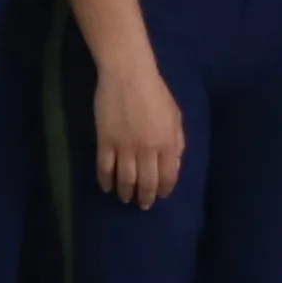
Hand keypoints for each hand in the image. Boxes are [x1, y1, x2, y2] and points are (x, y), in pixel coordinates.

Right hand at [91, 51, 183, 208]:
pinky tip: (106, 187)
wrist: (128, 77)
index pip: (168, 175)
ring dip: (125, 192)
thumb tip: (175, 163)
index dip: (165, 189)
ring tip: (125, 199)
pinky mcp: (104, 141)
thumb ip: (177, 141)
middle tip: (143, 205)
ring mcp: (125, 146)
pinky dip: (105, 180)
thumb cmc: (156, 93)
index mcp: (168, 143)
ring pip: (125, 178)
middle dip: (146, 197)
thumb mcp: (176, 116)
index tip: (161, 196)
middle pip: (147, 181)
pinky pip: (104, 167)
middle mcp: (148, 149)